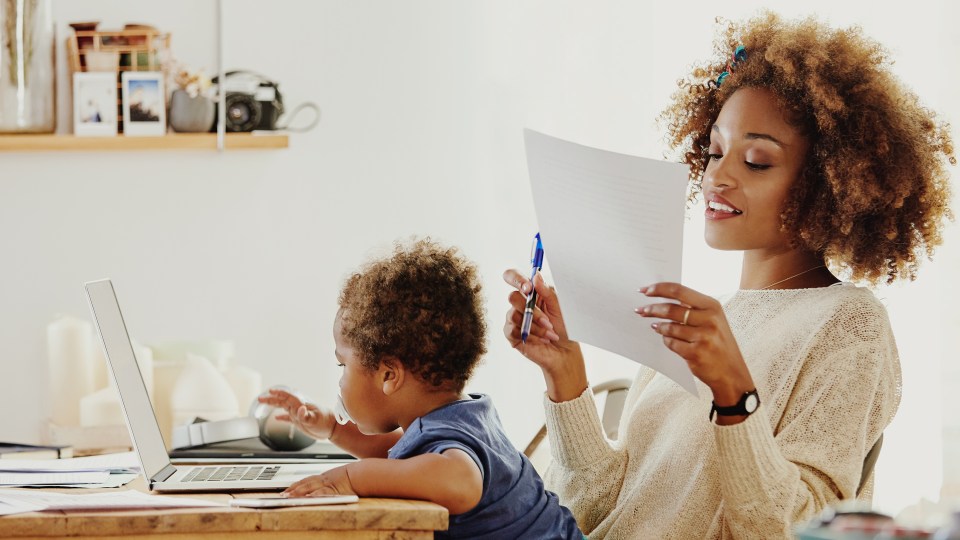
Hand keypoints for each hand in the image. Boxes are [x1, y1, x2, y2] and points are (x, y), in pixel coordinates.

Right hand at [258, 387, 336, 439]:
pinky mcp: (300, 421)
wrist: (332, 428)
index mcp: (301, 404)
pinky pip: (288, 418)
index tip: (270, 391)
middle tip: (260, 398)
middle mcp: (298, 407)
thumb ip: (306, 415)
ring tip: (264, 403)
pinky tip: (276, 418)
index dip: (279, 393)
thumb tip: (300, 409)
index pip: (288, 396)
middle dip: (271, 399)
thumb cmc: (325, 422)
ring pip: (283, 407)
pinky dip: (281, 417)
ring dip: (274, 405)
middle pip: (282, 400)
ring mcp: (298, 414)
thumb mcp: (315, 420)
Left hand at [283, 465, 355, 497]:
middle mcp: (324, 480)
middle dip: (293, 489)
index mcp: (325, 477)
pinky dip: (315, 494)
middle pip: (305, 483)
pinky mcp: (334, 490)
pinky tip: (307, 497)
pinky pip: (323, 492)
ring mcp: (329, 485)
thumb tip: (322, 488)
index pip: (307, 480)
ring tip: (289, 496)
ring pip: (311, 487)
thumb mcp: (341, 477)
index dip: (296, 485)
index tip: (287, 490)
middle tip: (283, 495)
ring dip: (299, 492)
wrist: (363, 474)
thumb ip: (332, 481)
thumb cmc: (354, 477)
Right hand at [502, 269, 587, 401]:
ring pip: (514, 315)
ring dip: (535, 326)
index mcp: (531, 292)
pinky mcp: (511, 333)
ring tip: (549, 333)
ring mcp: (514, 318)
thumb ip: (547, 291)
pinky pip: (513, 330)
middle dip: (532, 311)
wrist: (564, 351)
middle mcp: (520, 303)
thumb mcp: (559, 306)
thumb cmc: (564, 327)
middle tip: (548, 320)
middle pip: (512, 297)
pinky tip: (542, 340)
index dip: (517, 279)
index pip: (514, 277)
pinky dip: (531, 335)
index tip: (528, 288)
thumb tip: (535, 276)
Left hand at [636, 282, 755, 412]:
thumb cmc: (718, 344)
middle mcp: (709, 319)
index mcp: (712, 306)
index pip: (679, 290)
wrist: (732, 373)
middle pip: (671, 308)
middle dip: (651, 309)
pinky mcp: (696, 353)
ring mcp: (703, 337)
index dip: (659, 289)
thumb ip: (692, 308)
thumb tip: (662, 298)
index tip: (644, 290)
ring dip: (659, 327)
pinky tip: (667, 340)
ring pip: (669, 327)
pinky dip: (666, 341)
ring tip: (656, 327)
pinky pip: (671, 343)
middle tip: (640, 310)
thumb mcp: (712, 320)